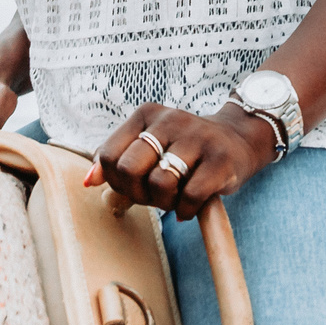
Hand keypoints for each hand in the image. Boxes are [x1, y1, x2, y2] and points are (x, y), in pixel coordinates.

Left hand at [87, 103, 275, 220]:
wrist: (237, 140)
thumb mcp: (149, 145)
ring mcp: (198, 137)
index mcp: (146, 114)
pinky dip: (185, 210)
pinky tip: (190, 206)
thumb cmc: (183, 149)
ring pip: (160, 183)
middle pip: (130, 169)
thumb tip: (88, 181)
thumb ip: (117, 160)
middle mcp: (171, 119)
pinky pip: (190, 196)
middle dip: (137, 194)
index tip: (132, 186)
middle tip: (152, 197)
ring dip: (163, 203)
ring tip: (173, 199)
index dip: (115, 181)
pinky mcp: (221, 159)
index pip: (109, 155)